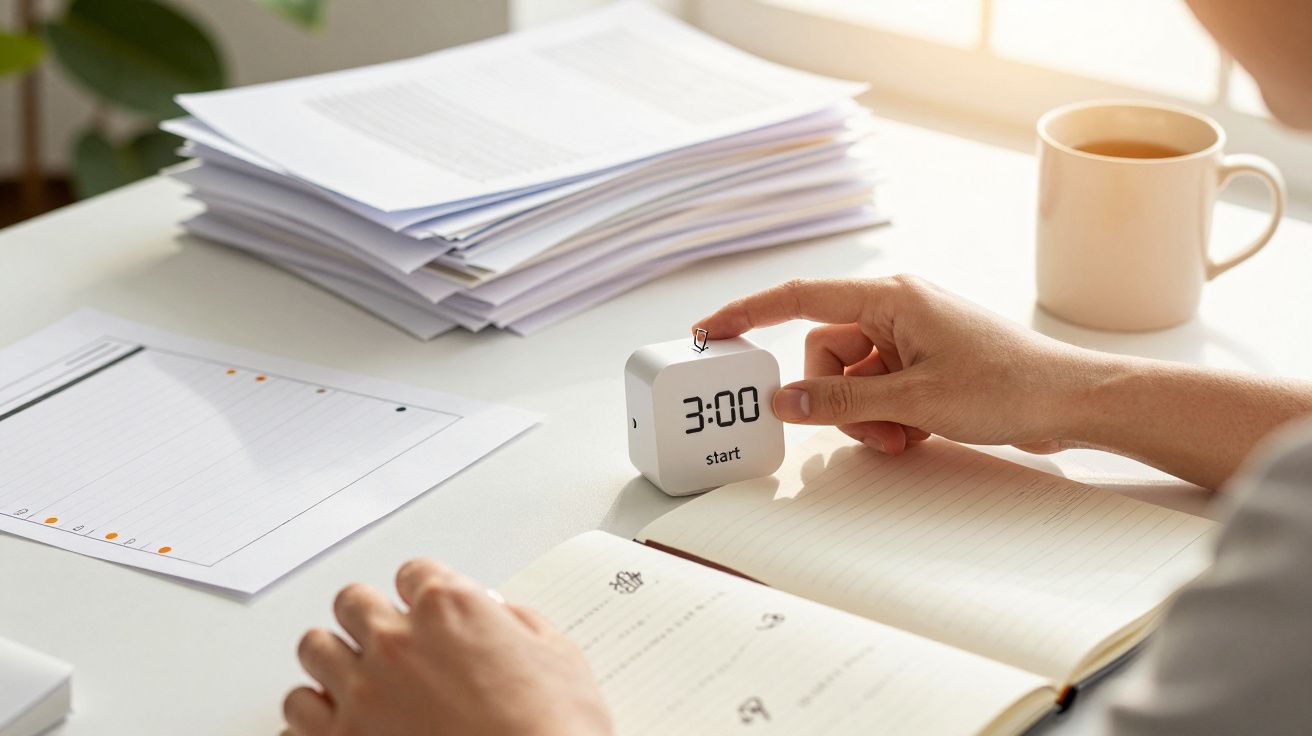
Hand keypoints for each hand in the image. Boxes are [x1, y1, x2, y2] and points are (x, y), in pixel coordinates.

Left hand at [285, 560, 612, 735]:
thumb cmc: (552, 730)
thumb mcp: (557, 655)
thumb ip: (515, 624)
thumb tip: (499, 620)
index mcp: (450, 608)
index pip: (413, 572)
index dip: (421, 590)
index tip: (425, 605)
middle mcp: (398, 641)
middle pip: (353, 601)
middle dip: (369, 616)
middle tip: (386, 636)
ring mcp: (364, 691)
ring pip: (314, 649)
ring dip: (334, 658)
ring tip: (354, 674)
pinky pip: (296, 711)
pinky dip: (313, 712)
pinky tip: (335, 717)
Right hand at [696, 276, 1098, 454]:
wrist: (1073, 402)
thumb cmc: (1008, 385)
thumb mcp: (915, 401)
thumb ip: (841, 401)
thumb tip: (785, 401)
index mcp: (890, 297)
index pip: (800, 298)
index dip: (749, 313)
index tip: (711, 331)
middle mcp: (895, 310)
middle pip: (825, 352)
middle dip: (835, 399)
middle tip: (872, 431)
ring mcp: (910, 338)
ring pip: (849, 378)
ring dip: (864, 415)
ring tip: (903, 437)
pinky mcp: (923, 364)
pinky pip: (877, 389)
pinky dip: (885, 417)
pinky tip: (917, 434)